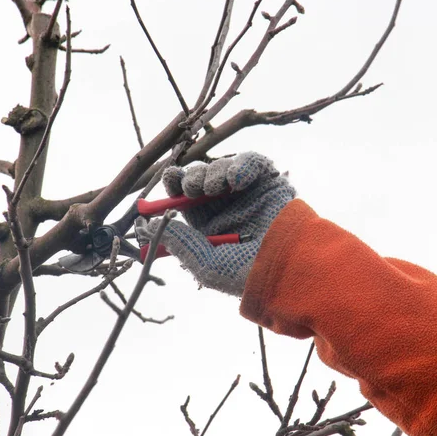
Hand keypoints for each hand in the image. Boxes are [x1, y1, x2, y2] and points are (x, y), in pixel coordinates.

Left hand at [135, 152, 295, 295]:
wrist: (290, 268)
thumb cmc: (248, 273)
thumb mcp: (205, 263)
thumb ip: (178, 243)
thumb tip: (146, 225)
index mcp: (211, 227)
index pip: (186, 201)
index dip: (174, 187)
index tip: (167, 181)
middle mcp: (228, 209)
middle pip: (201, 180)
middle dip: (190, 178)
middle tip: (189, 186)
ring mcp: (249, 194)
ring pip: (222, 168)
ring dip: (213, 173)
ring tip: (215, 188)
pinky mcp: (269, 183)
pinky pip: (252, 163)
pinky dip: (241, 165)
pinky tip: (237, 180)